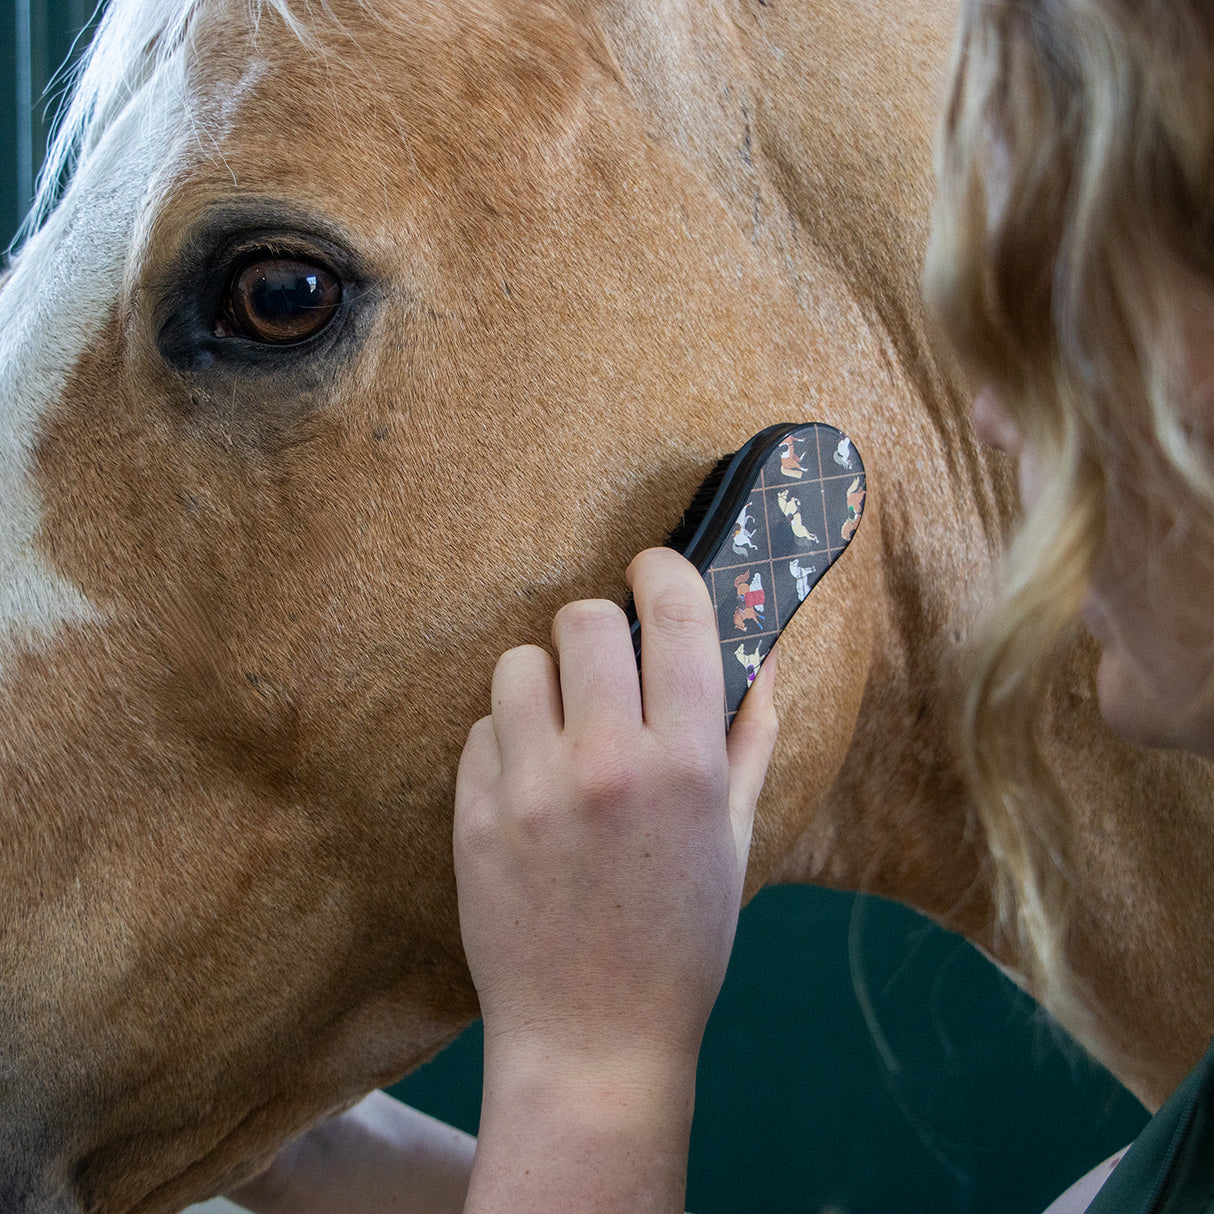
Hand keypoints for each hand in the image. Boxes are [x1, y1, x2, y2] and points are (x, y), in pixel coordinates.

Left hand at [454, 547, 778, 1211]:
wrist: (592, 1041)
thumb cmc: (679, 943)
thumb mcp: (733, 844)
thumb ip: (750, 745)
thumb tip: (761, 669)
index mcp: (686, 765)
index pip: (676, 616)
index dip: (665, 570)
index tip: (653, 566)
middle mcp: (608, 763)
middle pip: (583, 618)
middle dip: (598, 627)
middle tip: (606, 661)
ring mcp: (532, 789)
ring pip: (519, 665)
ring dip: (544, 681)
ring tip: (562, 726)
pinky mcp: (473, 816)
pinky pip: (483, 730)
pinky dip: (507, 741)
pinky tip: (528, 786)